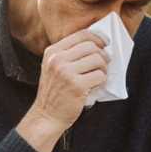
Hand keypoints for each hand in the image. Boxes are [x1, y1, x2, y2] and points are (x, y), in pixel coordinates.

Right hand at [16, 29, 107, 151]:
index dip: (97, 37)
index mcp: (52, 52)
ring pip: (97, 59)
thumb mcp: (52, 67)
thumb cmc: (53, 92)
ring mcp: (67, 73)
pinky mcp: (77, 86)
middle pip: (91, 46)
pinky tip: (94, 84)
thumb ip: (68, 54)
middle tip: (103, 63)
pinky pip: (99, 75)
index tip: (103, 43)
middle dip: (102, 54)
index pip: (81, 35)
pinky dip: (101, 80)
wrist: (47, 116)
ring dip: (103, 67)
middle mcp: (58, 60)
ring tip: (98, 74)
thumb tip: (96, 44)